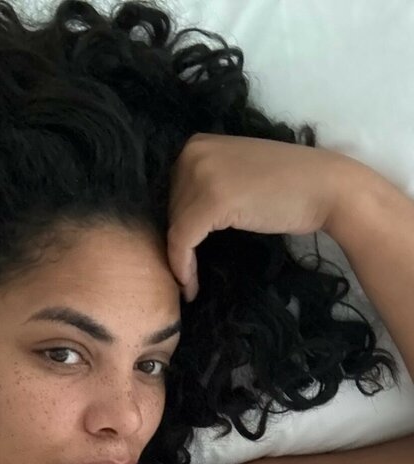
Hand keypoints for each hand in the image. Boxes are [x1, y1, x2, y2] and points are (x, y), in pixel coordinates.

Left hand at [167, 133, 358, 300]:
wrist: (328, 188)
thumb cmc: (289, 188)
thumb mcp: (237, 176)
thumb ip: (208, 185)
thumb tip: (178, 218)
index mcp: (198, 142)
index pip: (171, 192)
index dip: (177, 227)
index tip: (184, 255)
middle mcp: (193, 152)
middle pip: (170, 210)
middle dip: (179, 243)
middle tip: (188, 272)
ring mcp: (201, 174)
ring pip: (173, 227)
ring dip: (179, 261)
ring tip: (189, 283)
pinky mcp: (211, 202)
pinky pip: (182, 241)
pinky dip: (183, 267)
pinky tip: (191, 286)